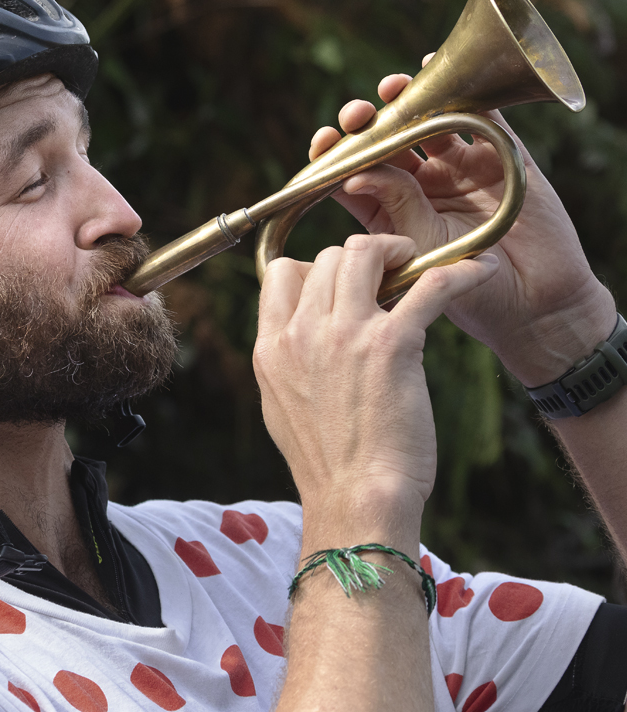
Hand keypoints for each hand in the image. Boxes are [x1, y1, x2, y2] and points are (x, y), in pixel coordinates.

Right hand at [253, 234, 497, 519]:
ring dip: (396, 250)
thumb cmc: (326, 464)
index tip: (340, 285)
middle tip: (389, 272)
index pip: (283, 272)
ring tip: (417, 264)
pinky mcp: (392, 343)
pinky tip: (477, 272)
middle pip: (327, 256)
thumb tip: (300, 337)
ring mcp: (345, 334)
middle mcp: (302, 333)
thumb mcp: (280, 404)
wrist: (355, 498)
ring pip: (365, 252)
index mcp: (271, 347)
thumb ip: (287, 362)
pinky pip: (430, 284)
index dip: (314, 267)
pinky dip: (460, 272)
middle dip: (360, 258)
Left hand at [314, 59, 615, 385]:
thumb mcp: (423, 249)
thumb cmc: (469, 293)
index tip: (324, 140)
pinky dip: (461, 90)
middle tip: (358, 115)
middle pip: (385, 140)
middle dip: (366, 121)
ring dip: (406, 99)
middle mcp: (420, 183)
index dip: (335, 152)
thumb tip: (353, 175)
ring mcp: (460, 166)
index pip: (353, 172)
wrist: (535, 306)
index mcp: (389, 210)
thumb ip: (395, 208)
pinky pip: (481, 114)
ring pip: (427, 121)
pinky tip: (433, 67)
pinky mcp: (501, 155)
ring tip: (391, 89)